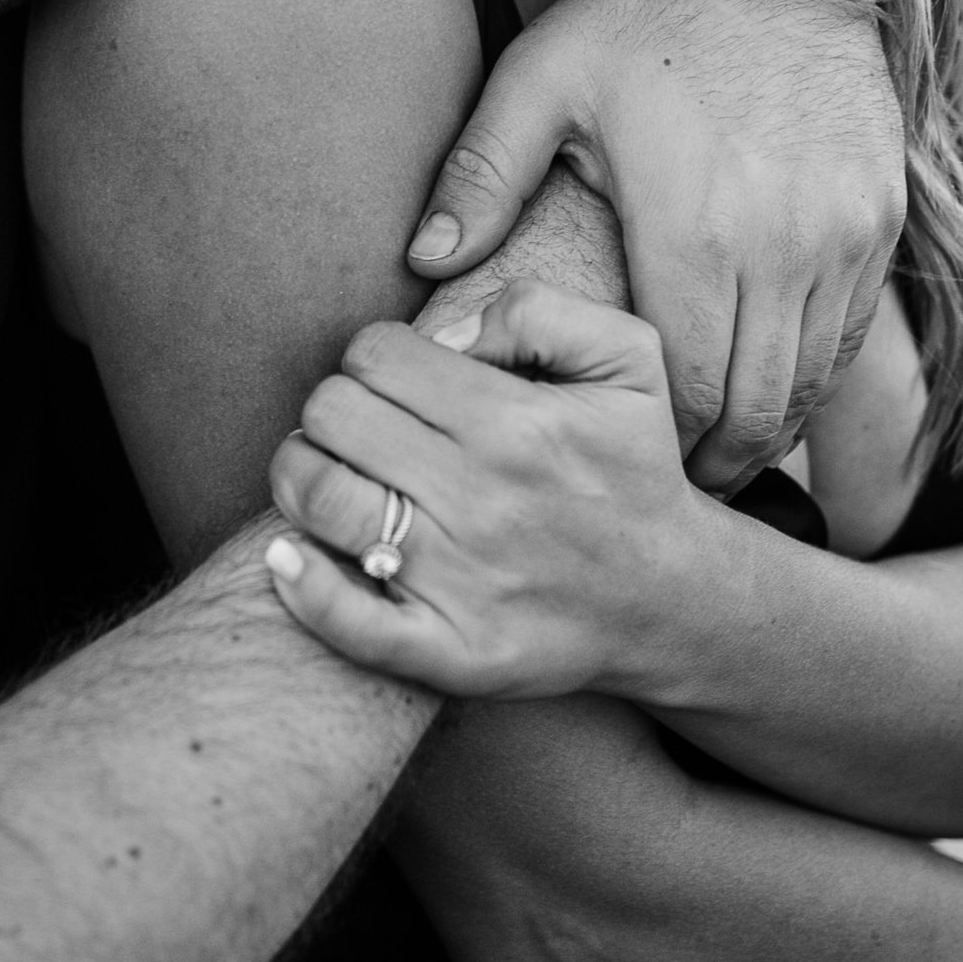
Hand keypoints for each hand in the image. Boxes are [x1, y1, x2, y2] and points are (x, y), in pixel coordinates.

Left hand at [261, 280, 714, 699]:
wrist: (671, 596)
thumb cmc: (635, 469)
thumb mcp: (629, 360)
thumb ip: (542, 311)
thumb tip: (447, 335)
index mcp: (517, 422)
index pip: (375, 354)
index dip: (377, 356)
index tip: (400, 381)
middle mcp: (482, 498)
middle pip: (332, 414)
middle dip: (338, 406)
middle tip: (367, 427)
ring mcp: (459, 579)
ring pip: (315, 496)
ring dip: (304, 474)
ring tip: (336, 475)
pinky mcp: (446, 650)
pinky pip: (337, 615)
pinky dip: (297, 581)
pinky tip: (291, 556)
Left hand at [402, 0, 904, 492]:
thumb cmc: (647, 16)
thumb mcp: (545, 79)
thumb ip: (480, 176)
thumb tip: (418, 265)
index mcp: (693, 230)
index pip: (675, 391)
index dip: (651, 449)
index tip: (620, 472)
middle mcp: (781, 248)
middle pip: (749, 408)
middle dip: (708, 461)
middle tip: (668, 489)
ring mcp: (841, 236)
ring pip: (808, 382)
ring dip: (764, 429)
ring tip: (717, 454)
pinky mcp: (880, 219)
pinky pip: (852, 335)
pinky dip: (813, 377)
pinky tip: (771, 388)